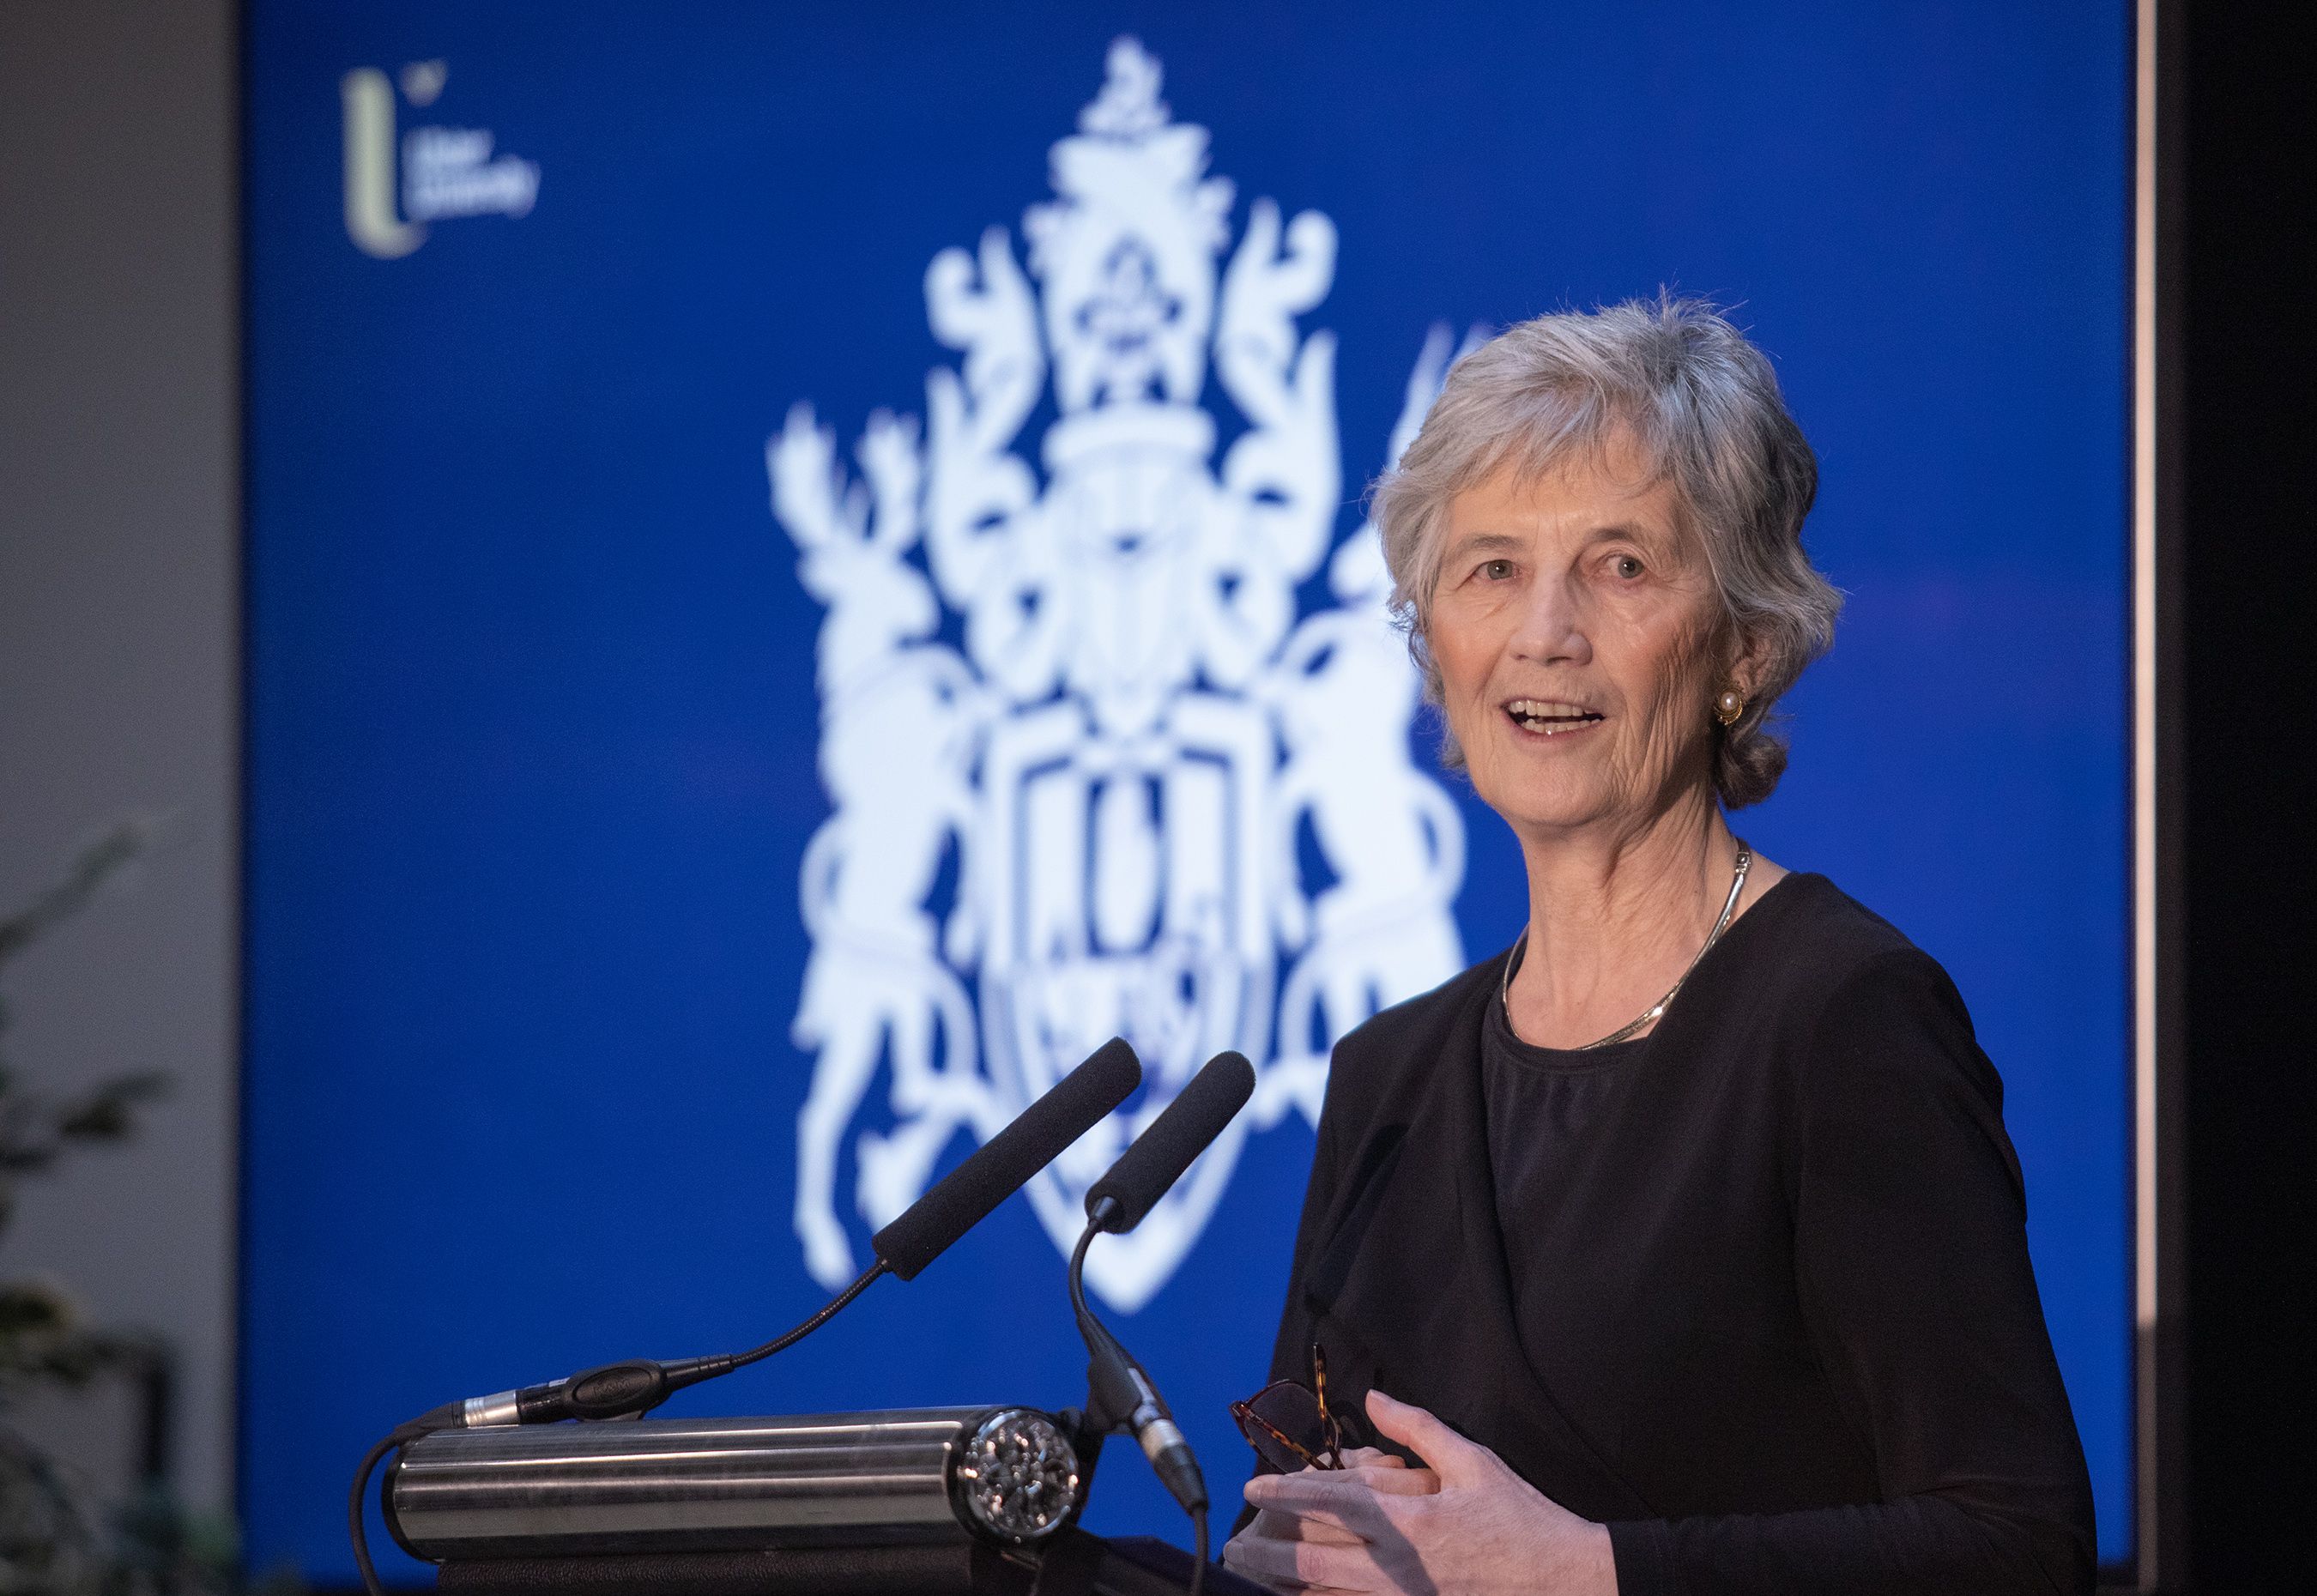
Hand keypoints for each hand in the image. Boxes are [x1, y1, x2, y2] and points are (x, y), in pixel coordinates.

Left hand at [1221, 1390, 1616, 1594]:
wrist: (1563, 1582)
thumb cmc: (1520, 1519)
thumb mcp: (1473, 1461)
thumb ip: (1417, 1428)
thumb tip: (1376, 1397)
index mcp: (1414, 1517)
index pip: (1335, 1500)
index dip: (1288, 1491)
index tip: (1254, 1486)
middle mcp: (1402, 1563)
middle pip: (1316, 1556)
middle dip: (1270, 1546)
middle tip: (1238, 1538)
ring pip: (1329, 1590)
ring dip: (1288, 1578)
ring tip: (1254, 1567)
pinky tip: (1303, 1592)